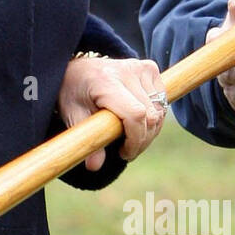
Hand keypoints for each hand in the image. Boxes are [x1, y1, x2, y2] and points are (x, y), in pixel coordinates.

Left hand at [57, 55, 166, 170]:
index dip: (136, 139)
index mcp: (105, 80)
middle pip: (151, 116)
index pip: (135, 114)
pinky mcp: (149, 68)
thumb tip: (94, 167)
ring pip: (159, 111)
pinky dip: (153, 117)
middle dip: (142, 141)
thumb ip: (86, 140)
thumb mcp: (72, 116)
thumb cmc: (73, 93)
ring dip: (149, 131)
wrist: (78, 70)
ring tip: (129, 137)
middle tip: (126, 151)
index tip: (125, 153)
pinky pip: (161, 101)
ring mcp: (140, 67)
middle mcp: (126, 70)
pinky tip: (136, 122)